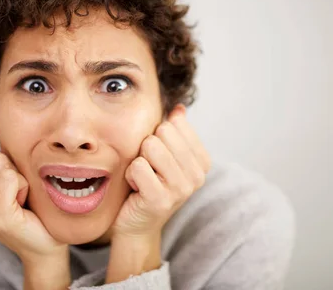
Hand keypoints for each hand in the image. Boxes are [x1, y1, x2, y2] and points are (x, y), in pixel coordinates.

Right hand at [0, 131, 67, 264]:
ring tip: (18, 198)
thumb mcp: (1, 178)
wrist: (43, 243)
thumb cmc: (26, 209)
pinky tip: (23, 203)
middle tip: (13, 192)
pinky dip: (23, 185)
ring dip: (17, 177)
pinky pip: (10, 177)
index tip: (3, 184)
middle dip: (6, 168)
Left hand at [112, 104, 211, 238]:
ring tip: (143, 177)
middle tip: (149, 169)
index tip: (159, 159)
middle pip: (162, 132)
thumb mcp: (166, 156)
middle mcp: (197, 176)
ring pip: (150, 146)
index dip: (158, 137)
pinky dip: (130, 175)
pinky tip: (136, 188)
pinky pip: (137, 166)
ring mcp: (181, 189)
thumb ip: (175, 131)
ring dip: (138, 160)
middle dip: (147, 147)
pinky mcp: (160, 200)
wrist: (138, 224)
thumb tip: (179, 108)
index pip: (175, 124)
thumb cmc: (149, 185)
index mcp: (203, 161)